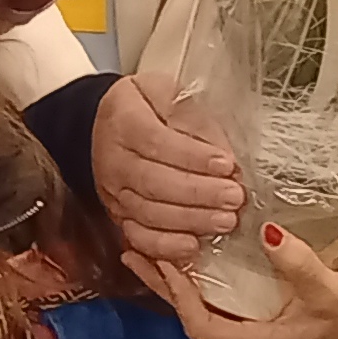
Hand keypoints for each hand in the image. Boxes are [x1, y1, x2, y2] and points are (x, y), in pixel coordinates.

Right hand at [92, 77, 242, 264]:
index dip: (193, 157)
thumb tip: (226, 155)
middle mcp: (114, 160)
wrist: (103, 122)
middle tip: (234, 197)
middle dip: (198, 193)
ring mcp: (114, 192)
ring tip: (225, 220)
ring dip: (190, 221)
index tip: (227, 164)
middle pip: (154, 182)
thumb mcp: (167, 92)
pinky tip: (193, 246)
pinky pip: (138, 237)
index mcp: (124, 122)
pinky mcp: (118, 215)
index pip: (157, 142)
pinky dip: (165, 247)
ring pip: (149, 214)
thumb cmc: (145, 104)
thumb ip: (195, 118)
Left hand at [143, 224, 337, 338]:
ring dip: (178, 282)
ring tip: (153, 250)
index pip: (201, 325)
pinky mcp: (265, 319)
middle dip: (163, 286)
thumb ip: (296, 262)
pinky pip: (222, 302)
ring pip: (204, 308)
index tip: (163, 260)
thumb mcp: (327, 289)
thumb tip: (266, 232)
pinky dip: (202, 281)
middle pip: (192, 317)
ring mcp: (256, 331)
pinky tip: (195, 259)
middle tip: (133, 250)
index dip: (178, 295)